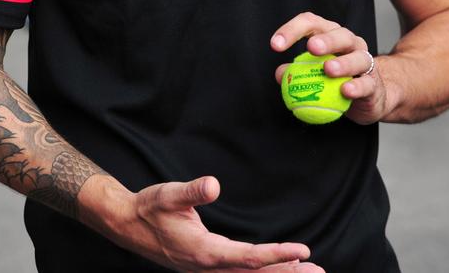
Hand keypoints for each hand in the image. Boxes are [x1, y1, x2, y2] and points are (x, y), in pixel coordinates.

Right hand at [81, 174, 323, 271]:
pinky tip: (274, 268)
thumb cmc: (150, 208)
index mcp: (204, 252)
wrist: (128, 225)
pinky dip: (262, 272)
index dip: (277, 256)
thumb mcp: (168, 195)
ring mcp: (208, 269)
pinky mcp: (207, 265)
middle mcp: (209, 267)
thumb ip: (192, 191)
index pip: (249, 258)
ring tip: (308, 272)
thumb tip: (214, 184)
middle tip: (319, 272)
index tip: (303, 251)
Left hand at [271, 12, 389, 124]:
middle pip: (339, 34)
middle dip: (325, 40)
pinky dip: (356, 87)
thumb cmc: (337, 79)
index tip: (275, 45)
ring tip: (328, 69)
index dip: (292, 30)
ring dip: (342, 63)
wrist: (371, 96)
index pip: (311, 23)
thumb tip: (280, 74)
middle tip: (311, 47)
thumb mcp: (313, 74)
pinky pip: (366, 84)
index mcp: (329, 35)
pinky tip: (345, 90)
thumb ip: (296, 72)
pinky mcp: (374, 84)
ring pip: (357, 57)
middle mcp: (349, 43)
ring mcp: (364, 61)